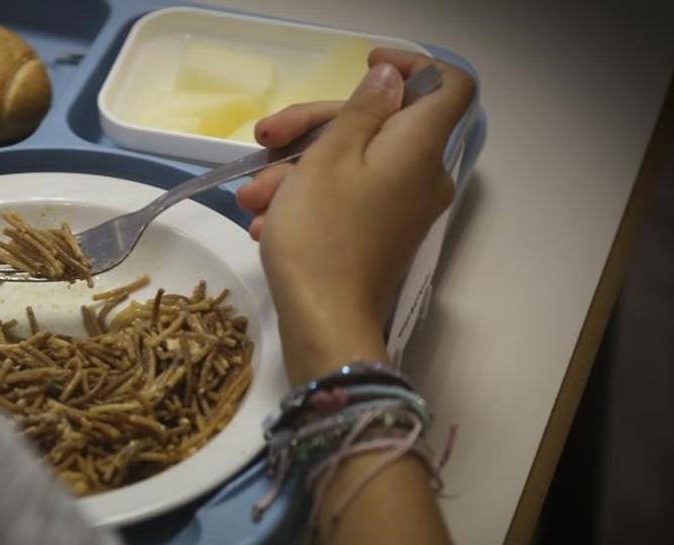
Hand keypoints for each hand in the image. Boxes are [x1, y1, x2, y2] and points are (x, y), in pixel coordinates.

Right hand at [236, 49, 474, 384]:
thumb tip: (389, 80)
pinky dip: (306, 202)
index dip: (410, 66)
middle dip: (314, 128)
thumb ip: (362, 109)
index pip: (446, 86)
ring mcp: (401, 210)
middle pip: (377, 125)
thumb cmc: (322, 234)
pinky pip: (347, 200)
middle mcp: (421, 176)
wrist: (324, 324)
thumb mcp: (329, 158)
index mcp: (419, 147)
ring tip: (252, 199)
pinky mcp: (379, 237)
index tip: (363, 68)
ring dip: (295, 172)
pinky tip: (266, 222)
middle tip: (264, 140)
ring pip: (351, 165)